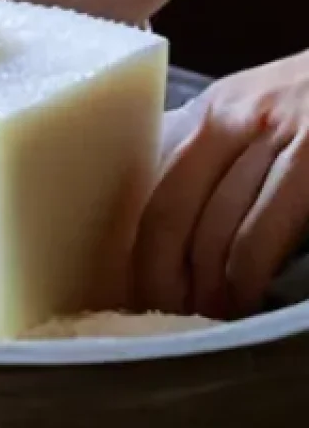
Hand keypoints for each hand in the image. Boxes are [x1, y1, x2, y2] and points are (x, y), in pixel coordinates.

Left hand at [134, 52, 308, 319]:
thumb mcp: (263, 109)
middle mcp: (240, 116)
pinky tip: (253, 298)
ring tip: (215, 317)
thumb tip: (157, 221)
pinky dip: (254, 274)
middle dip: (168, 279)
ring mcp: (290, 134)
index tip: (139, 296)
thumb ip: (215, 151)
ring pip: (228, 232)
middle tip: (172, 318)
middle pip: (177, 216)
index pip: (155, 193)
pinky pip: (270, 231)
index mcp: (214, 109)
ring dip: (216, 288)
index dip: (142, 255)